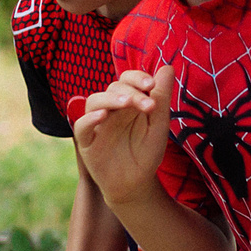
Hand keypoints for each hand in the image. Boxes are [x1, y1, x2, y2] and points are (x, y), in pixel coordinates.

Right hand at [73, 65, 177, 204]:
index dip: (137, 77)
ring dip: (110, 99)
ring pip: (94, 102)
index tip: (152, 84)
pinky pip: (81, 126)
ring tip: (126, 103)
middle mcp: (111, 110)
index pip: (127, 79)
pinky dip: (89, 119)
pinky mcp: (87, 143)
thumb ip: (162, 97)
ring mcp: (97, 125)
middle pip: (113, 88)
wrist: (137, 184)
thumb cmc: (147, 152)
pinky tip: (103, 116)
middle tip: (149, 105)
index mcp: (128, 103)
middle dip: (132, 93)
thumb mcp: (159, 125)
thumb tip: (168, 66)